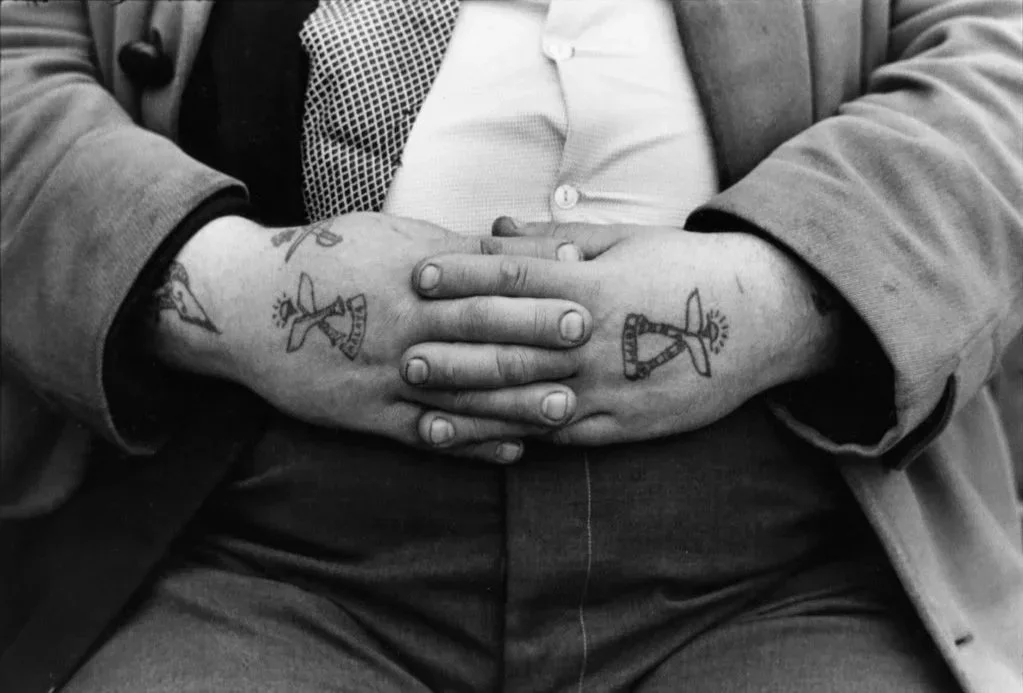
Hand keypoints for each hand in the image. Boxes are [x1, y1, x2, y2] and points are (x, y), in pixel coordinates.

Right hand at [148, 213, 591, 462]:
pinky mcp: (366, 414)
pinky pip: (425, 433)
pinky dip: (469, 444)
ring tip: (564, 408)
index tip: (582, 291)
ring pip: (461, 391)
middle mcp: (401, 324)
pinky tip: (511, 450)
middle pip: (479, 333)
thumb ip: (453, 251)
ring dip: (514, 401)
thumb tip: (520, 246)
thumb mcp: (388, 240)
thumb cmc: (328, 261)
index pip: (483, 281)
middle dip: (536, 338)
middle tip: (586, 343)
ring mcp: (384, 373)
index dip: (534, 287)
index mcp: (410, 275)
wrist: (246, 305)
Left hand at [406, 219, 843, 444]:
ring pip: (528, 401)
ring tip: (423, 413)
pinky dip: (521, 439)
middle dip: (453, 351)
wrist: (761, 317)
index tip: (420, 274)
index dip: (463, 276)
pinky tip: (484, 444)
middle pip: (510, 346)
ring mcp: (609, 389)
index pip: (513, 280)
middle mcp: (595, 341)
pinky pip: (564, 436)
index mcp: (592, 286)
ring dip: (473, 408)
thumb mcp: (624, 241)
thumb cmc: (686, 269)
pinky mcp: (624, 425)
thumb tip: (494, 227)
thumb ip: (554, 238)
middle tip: (404, 354)